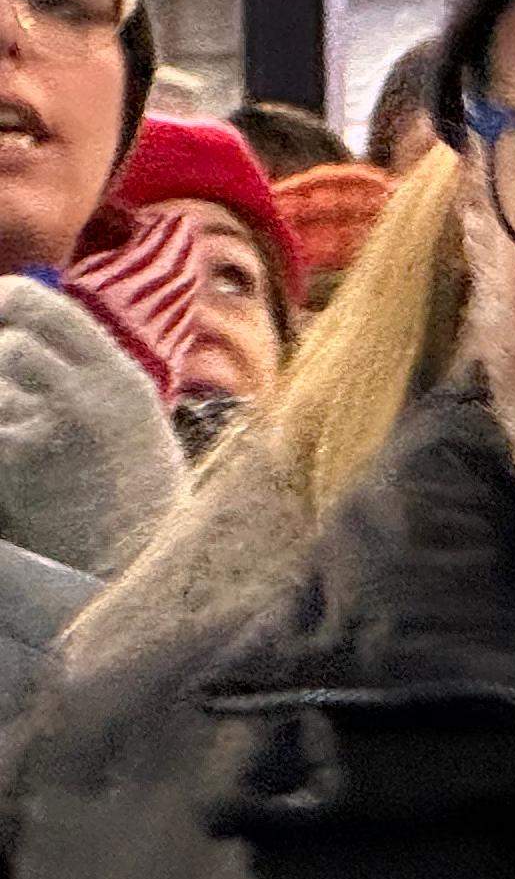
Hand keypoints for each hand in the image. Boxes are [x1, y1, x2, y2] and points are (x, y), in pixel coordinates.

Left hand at [0, 279, 180, 574]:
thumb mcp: (130, 419)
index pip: (38, 305)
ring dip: (0, 408)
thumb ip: (82, 369)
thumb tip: (14, 324)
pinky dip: (1, 441)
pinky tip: (18, 464)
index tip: (0, 322)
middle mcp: (88, 400)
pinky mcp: (14, 467)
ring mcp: (50, 435)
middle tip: (10, 389)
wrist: (136, 573)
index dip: (5, 305)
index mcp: (120, 380)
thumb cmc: (130, 497)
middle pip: (8, 345)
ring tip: (23, 436)